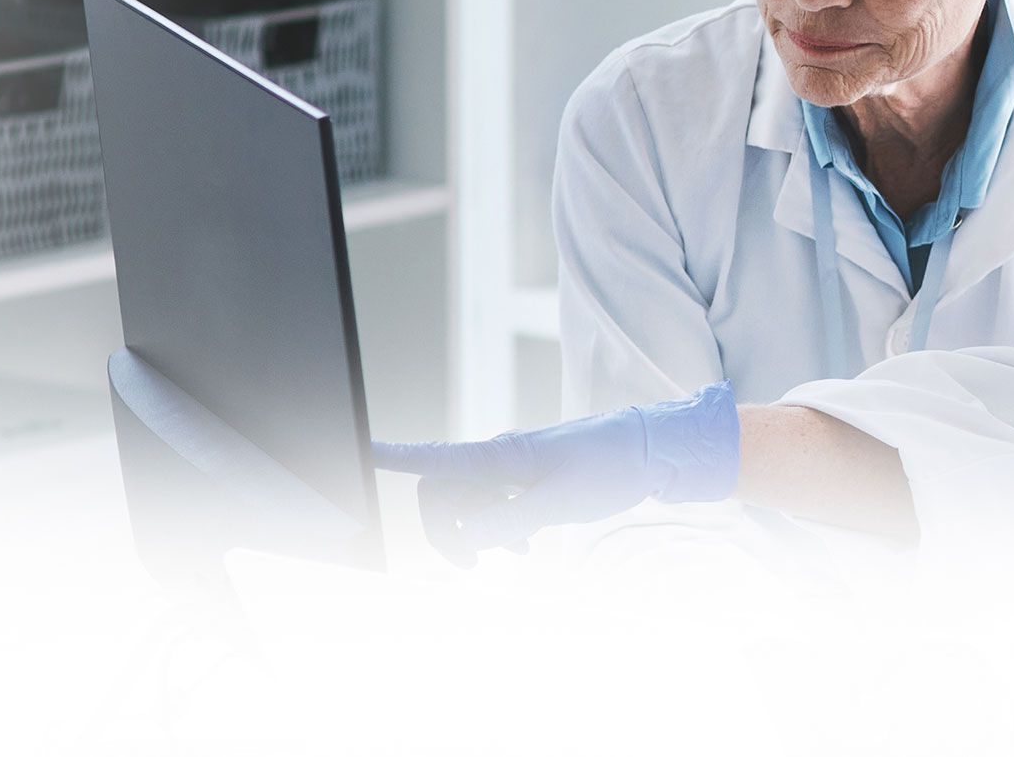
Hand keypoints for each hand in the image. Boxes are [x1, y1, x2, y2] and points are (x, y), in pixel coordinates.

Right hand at [370, 381, 740, 562]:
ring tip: (514, 555)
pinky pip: (493, 503)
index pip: (437, 458)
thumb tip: (467, 538)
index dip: (394, 457)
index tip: (360, 448)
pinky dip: (498, 526)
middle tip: (472, 566)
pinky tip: (525, 544)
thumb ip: (512, 521)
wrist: (653, 449)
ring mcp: (513, 467)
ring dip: (475, 531)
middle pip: (442, 492)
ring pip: (468, 501)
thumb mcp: (564, 502)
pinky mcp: (528, 477)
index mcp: (503, 456)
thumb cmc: (613, 467)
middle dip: (445, 530)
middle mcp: (500, 458)